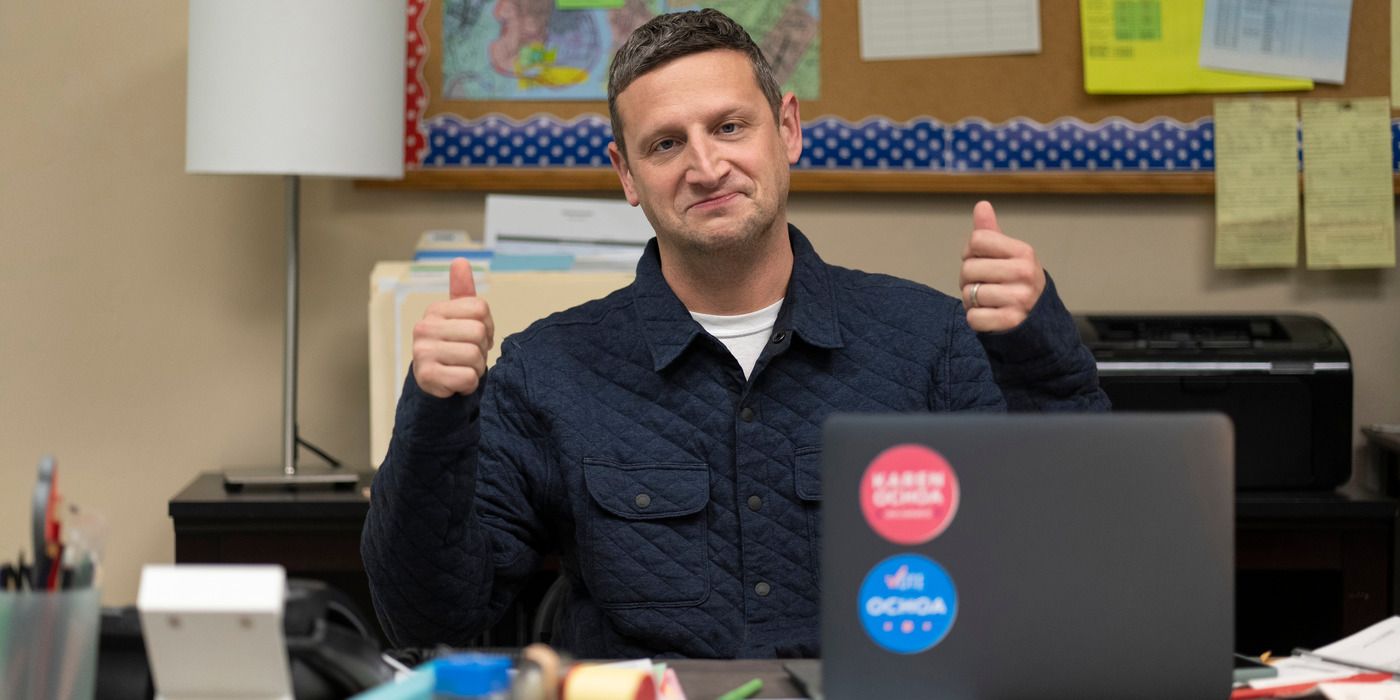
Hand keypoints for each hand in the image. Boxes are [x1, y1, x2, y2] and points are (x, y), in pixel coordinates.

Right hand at [412, 258, 494, 397]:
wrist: (434, 383)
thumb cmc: (453, 347)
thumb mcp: (459, 318)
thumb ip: (462, 291)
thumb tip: (460, 260)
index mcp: (435, 310)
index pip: (480, 308)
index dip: (487, 325)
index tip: (476, 337)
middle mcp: (424, 327)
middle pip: (478, 332)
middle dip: (482, 349)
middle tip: (468, 356)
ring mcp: (423, 351)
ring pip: (474, 356)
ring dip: (476, 368)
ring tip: (462, 368)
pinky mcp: (427, 375)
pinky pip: (468, 378)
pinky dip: (469, 384)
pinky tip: (457, 382)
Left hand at [959, 201, 1045, 332]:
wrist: (1038, 319)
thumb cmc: (1015, 281)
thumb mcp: (1008, 255)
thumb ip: (991, 232)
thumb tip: (981, 205)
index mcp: (1024, 251)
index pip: (977, 240)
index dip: (970, 252)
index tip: (980, 260)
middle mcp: (1025, 273)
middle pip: (968, 268)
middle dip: (968, 279)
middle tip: (983, 285)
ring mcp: (1020, 298)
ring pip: (969, 294)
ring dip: (971, 301)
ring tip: (989, 301)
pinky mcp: (1011, 322)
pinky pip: (974, 318)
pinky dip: (976, 319)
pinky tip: (991, 315)